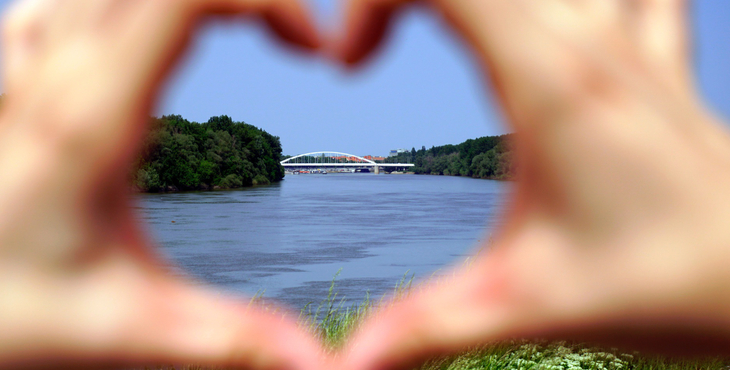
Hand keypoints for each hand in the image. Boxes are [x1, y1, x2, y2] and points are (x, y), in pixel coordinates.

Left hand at [0, 0, 322, 368]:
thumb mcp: (121, 330)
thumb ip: (227, 339)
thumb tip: (318, 362)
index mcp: (91, 118)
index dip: (267, 1)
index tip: (312, 54)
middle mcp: (60, 79)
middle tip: (299, 43)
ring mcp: (35, 79)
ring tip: (242, 29)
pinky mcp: (22, 96)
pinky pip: (56, 12)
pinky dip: (110, 4)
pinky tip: (128, 30)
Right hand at [335, 0, 729, 367]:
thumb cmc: (664, 285)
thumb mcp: (525, 303)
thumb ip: (424, 326)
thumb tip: (344, 367)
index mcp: (547, 80)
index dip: (370, 2)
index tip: (353, 67)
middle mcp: (588, 40)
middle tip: (373, 43)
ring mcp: (629, 41)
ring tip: (451, 34)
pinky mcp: (655, 59)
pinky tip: (567, 22)